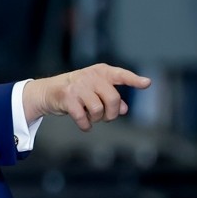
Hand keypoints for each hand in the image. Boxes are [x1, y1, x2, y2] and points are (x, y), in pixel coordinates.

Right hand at [23, 63, 150, 130]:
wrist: (49, 91)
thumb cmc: (78, 91)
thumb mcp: (96, 91)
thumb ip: (111, 98)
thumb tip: (124, 108)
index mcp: (101, 72)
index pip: (121, 75)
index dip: (134, 80)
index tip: (147, 83)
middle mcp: (91, 76)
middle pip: (113, 99)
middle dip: (112, 113)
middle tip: (106, 117)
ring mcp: (79, 86)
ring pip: (98, 110)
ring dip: (97, 119)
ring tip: (91, 117)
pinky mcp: (68, 97)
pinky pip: (83, 118)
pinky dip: (86, 126)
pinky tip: (84, 125)